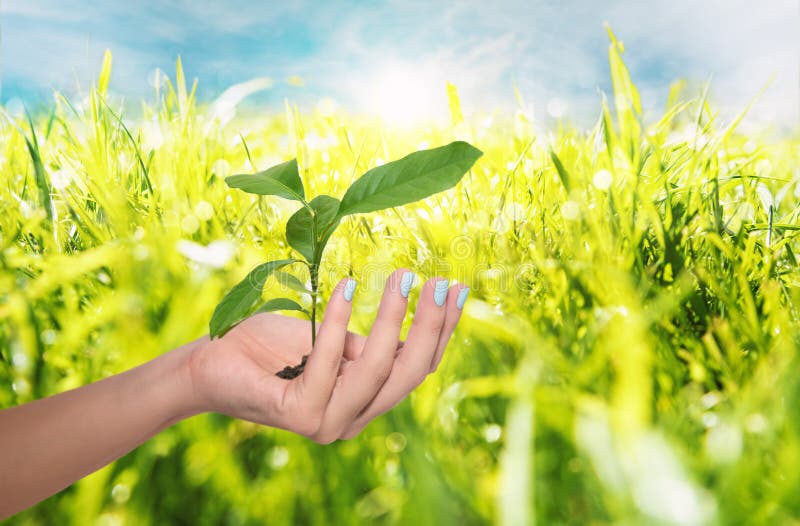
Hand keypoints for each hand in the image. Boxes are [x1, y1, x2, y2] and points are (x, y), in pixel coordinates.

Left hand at [188, 269, 468, 442]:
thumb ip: (362, 345)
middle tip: (438, 280)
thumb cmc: (267, 347)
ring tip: (403, 276)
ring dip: (394, 318)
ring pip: (377, 370)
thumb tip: (399, 327)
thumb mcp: (329, 341)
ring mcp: (328, 422)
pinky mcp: (300, 414)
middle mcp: (353, 419)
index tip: (457, 287)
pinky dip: (341, 323)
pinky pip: (331, 363)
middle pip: (409, 374)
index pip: (417, 369)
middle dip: (430, 325)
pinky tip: (348, 288)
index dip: (441, 330)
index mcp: (366, 402)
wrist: (208, 365)